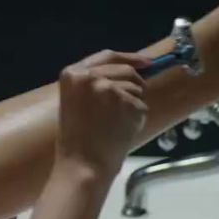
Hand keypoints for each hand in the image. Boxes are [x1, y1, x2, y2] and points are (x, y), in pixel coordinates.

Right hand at [56, 49, 151, 175]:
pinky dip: (138, 118)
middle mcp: (90, 76)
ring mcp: (109, 88)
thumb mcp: (76, 100)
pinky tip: (122, 129)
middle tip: (129, 105)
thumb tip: (130, 70)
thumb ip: (95, 82)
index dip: (129, 57)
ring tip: (117, 122)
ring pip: (137, 87)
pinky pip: (141, 105)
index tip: (146, 62)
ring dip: (134, 103)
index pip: (107, 55)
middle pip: (126, 70)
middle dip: (134, 84)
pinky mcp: (126, 102)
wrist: (83, 163)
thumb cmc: (77, 138)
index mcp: (73, 73)